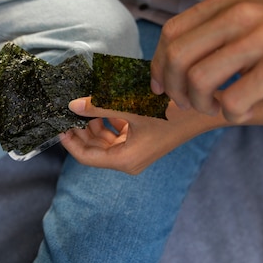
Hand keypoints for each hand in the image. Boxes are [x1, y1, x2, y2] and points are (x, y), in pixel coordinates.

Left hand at [60, 97, 220, 173]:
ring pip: (104, 139)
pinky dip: (108, 120)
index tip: (58, 124)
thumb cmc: (170, 111)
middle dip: (80, 130)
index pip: (86, 157)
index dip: (69, 141)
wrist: (204, 109)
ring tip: (86, 104)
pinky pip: (117, 132)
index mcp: (125, 159)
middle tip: (68, 110)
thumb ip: (99, 106)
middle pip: (94, 148)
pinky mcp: (143, 138)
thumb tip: (72, 105)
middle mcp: (129, 159)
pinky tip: (104, 104)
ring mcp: (136, 150)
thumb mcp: (130, 107)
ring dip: (93, 123)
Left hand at [150, 0, 262, 122]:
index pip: (172, 32)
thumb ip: (215, 34)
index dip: (158, 64)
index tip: (161, 86)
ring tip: (218, 108)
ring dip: (201, 104)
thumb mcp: (253, 19)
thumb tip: (171, 68)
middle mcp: (240, 14)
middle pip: (177, 56)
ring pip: (199, 79)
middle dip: (173, 88)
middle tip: (187, 104)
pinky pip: (233, 100)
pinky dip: (231, 114)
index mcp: (228, 1)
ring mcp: (261, 37)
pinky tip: (244, 112)